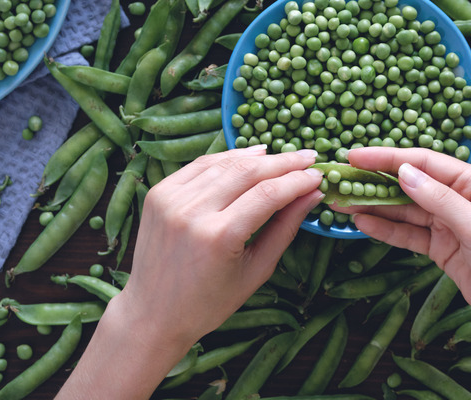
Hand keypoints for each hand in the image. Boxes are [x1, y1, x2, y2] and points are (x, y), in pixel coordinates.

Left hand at [114, 146, 322, 358]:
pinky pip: (200, 166)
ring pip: (224, 163)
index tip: (318, 175)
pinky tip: (248, 156)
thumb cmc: (208, 302)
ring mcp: (171, 199)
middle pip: (248, 171)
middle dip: (283, 162)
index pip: (268, 194)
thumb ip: (285, 228)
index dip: (297, 181)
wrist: (152, 313)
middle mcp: (192, 212)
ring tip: (283, 156)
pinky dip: (226, 157)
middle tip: (308, 157)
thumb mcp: (256, 271)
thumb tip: (312, 194)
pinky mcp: (159, 193)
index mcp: (219, 237)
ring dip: (257, 156)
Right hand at [332, 146, 470, 336]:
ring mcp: (449, 223)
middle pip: (411, 183)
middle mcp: (460, 197)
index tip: (356, 156)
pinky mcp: (441, 247)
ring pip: (405, 210)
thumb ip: (438, 199)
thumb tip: (404, 172)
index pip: (425, 162)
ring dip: (376, 206)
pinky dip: (387, 229)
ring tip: (343, 202)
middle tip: (341, 178)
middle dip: (376, 181)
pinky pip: (409, 234)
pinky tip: (363, 223)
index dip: (388, 157)